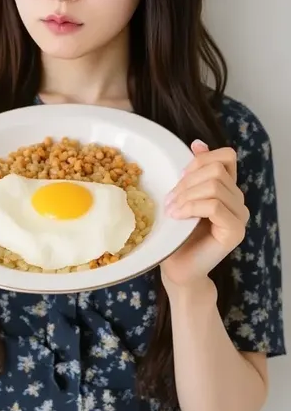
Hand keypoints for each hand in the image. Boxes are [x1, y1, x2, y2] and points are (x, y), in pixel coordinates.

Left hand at [160, 140, 248, 289]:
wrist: (178, 267)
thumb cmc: (177, 232)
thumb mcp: (183, 195)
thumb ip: (194, 172)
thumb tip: (197, 143)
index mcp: (228, 188)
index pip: (226, 156)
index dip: (201, 160)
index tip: (181, 175)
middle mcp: (238, 200)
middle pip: (216, 169)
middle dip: (187, 181)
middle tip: (170, 200)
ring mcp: (240, 216)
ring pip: (214, 186)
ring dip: (186, 195)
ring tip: (172, 209)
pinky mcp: (236, 231)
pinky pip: (214, 206)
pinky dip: (191, 207)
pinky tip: (178, 216)